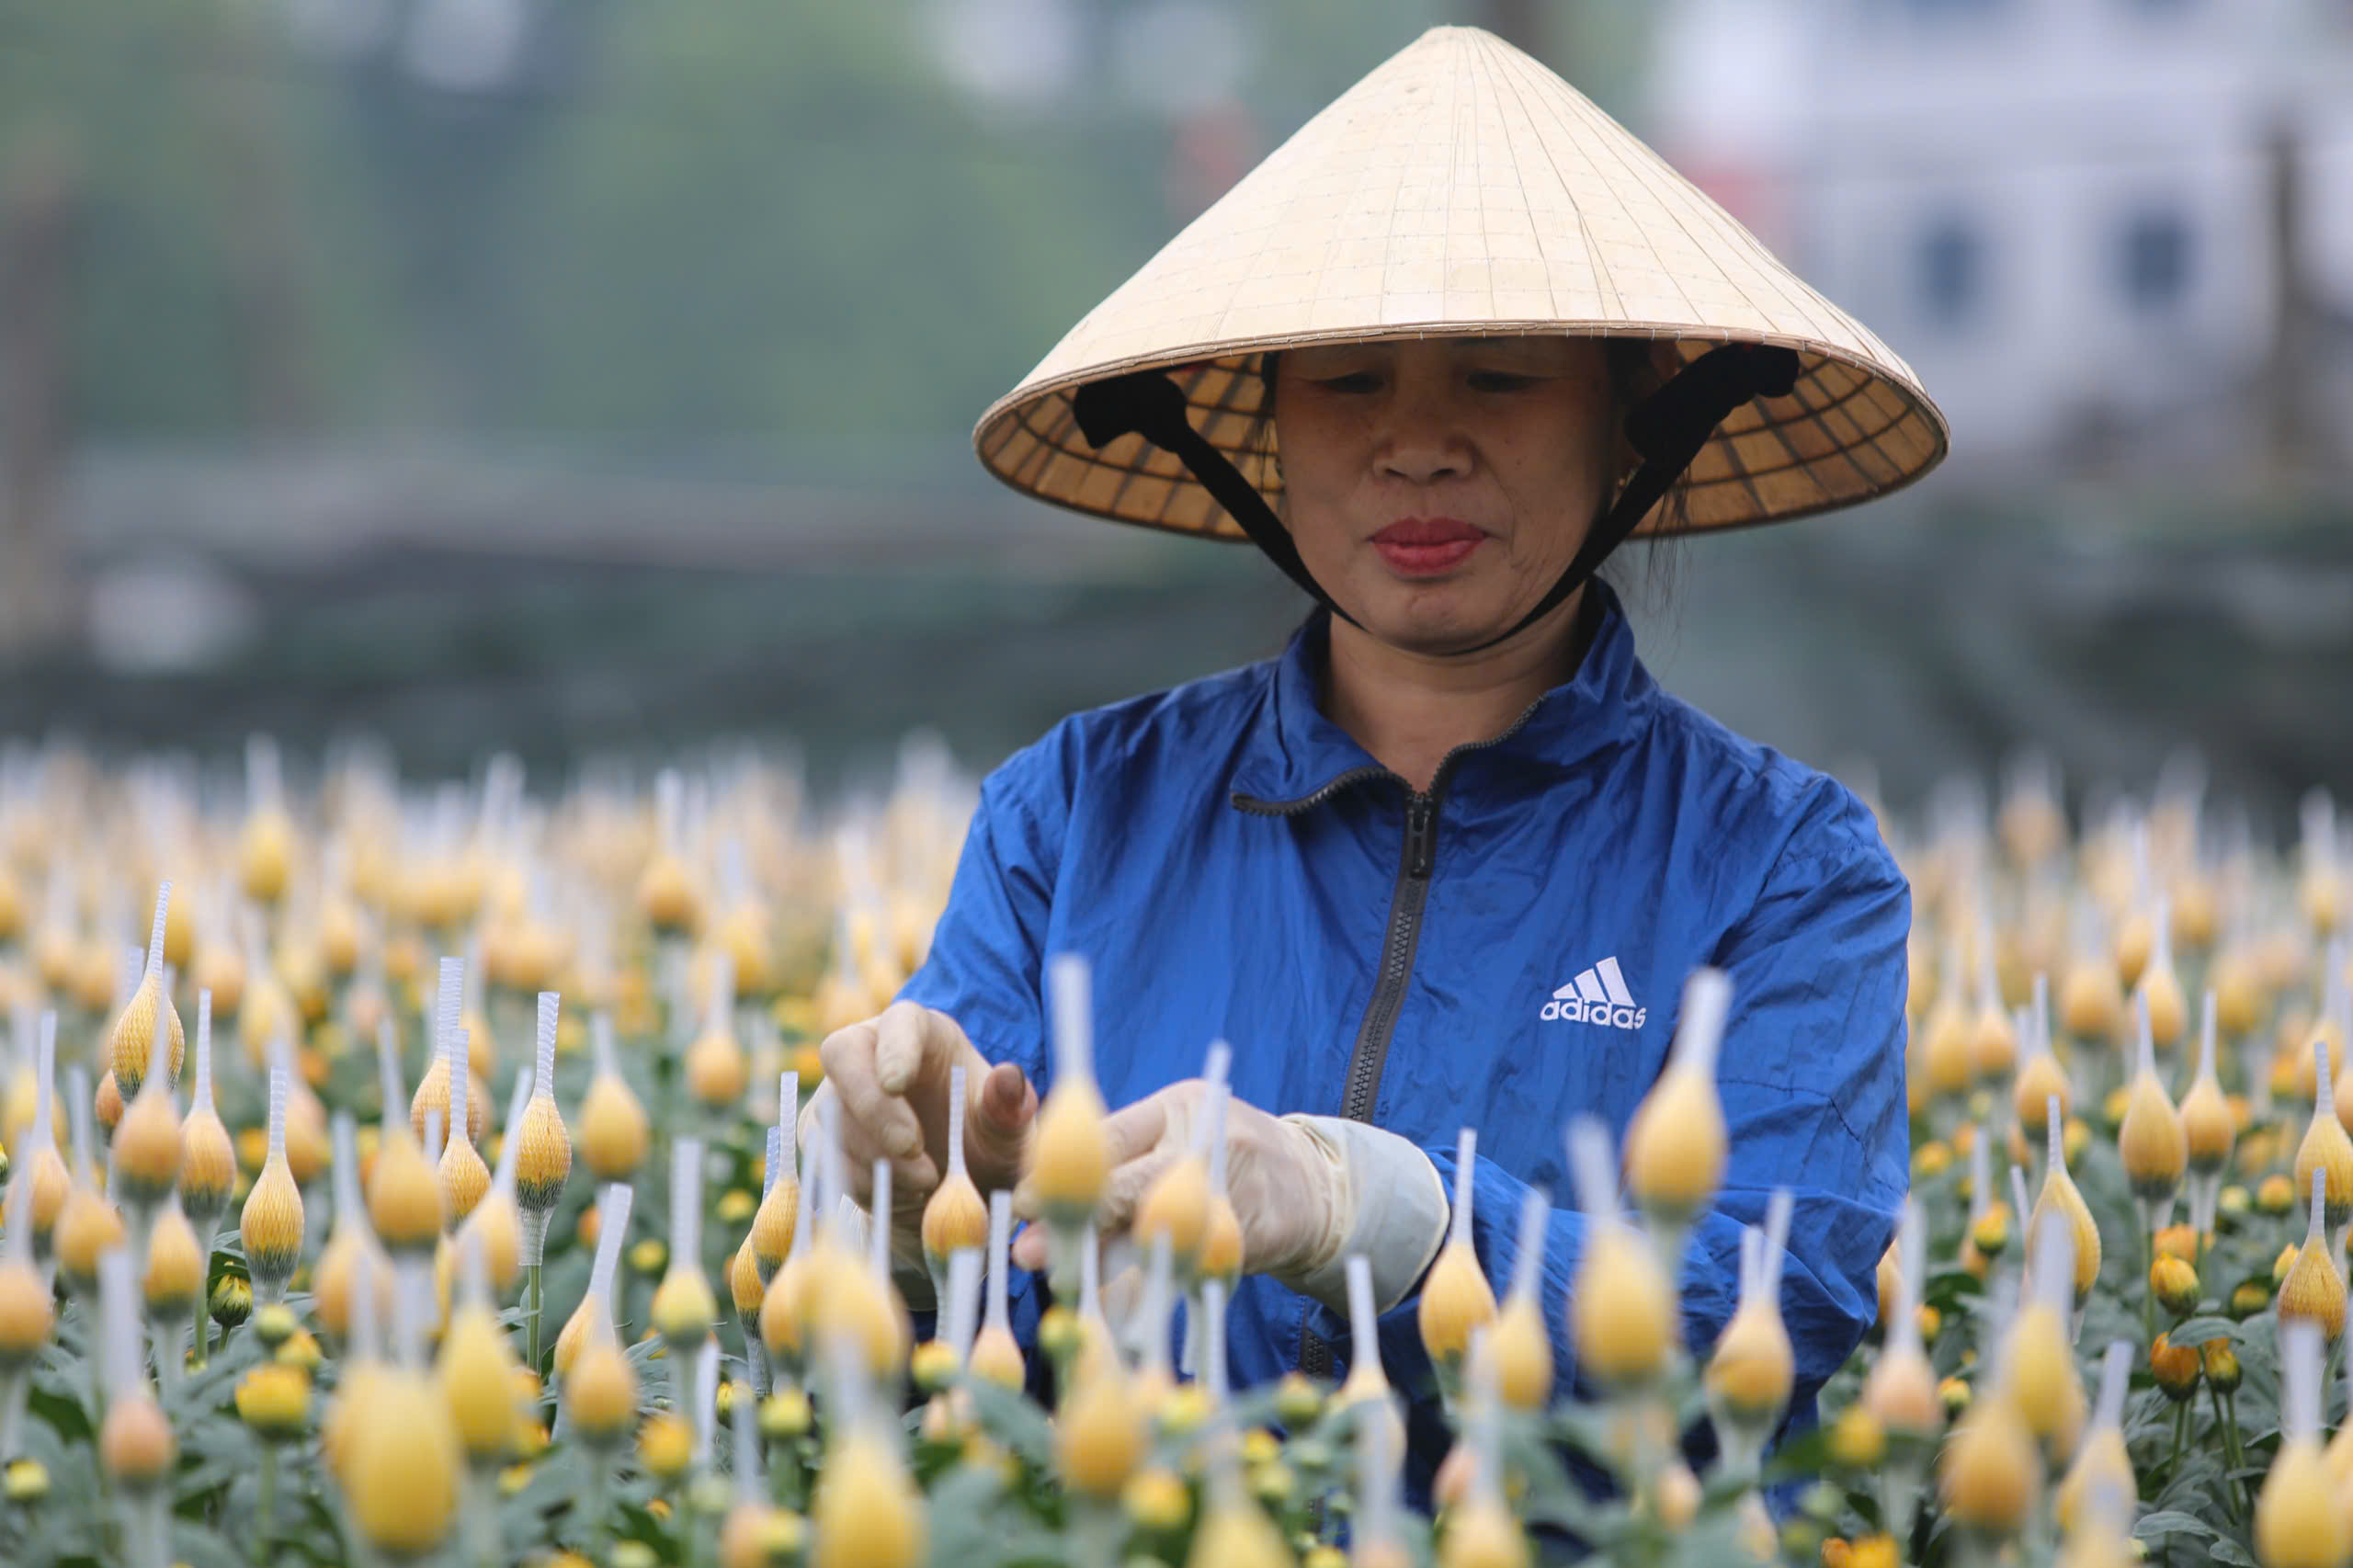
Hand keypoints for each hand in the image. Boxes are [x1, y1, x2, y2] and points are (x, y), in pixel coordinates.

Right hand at [801, 1001, 1037, 1211]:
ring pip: (833, 1114)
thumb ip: (1011, 1109)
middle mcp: (872, 1052)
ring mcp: (839, 1094)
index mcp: (923, 1033)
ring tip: (928, 1182)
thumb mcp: (1010, 1133)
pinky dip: (863, 1183)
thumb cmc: (986, 1144)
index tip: (898, 1082)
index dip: (894, 1047)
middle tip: (912, 1148)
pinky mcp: (822, 1136)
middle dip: (873, 1105)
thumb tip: (1009, 1078)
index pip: (899, 1021)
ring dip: (876, 1156)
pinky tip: (904, 1194)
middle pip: (843, 1055)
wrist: (953, 1191)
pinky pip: (826, 1157)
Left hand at [1008, 1079, 1338, 1284]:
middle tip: (1027, 1250)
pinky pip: (1188, 1268)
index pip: (1113, 1135)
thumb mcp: (1177, 1135)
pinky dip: (1150, 1289)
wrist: (1315, 1187)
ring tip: (1064, 1286)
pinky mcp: (1248, 1239)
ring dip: (1106, 1265)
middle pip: (1132, 1184)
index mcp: (1179, 1108)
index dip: (1063, 1170)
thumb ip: (1122, 1159)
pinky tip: (1115, 1310)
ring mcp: (1231, 1192)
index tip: (1022, 1200)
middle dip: (1076, 1220)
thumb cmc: (1222, 1157)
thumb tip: (1039, 1199)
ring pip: (1156, 1234)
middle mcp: (1206, 1143)